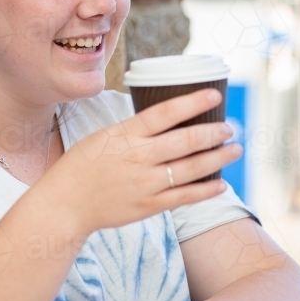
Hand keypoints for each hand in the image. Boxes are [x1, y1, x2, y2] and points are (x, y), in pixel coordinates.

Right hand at [36, 89, 241, 232]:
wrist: (65, 204)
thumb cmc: (82, 166)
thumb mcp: (104, 136)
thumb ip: (134, 129)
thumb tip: (166, 116)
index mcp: (125, 134)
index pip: (166, 112)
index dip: (193, 101)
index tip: (215, 94)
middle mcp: (138, 157)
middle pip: (186, 140)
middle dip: (214, 132)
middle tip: (230, 126)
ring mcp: (145, 183)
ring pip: (191, 168)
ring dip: (218, 158)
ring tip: (235, 149)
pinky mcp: (148, 206)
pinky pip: (184, 197)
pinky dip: (206, 190)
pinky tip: (221, 183)